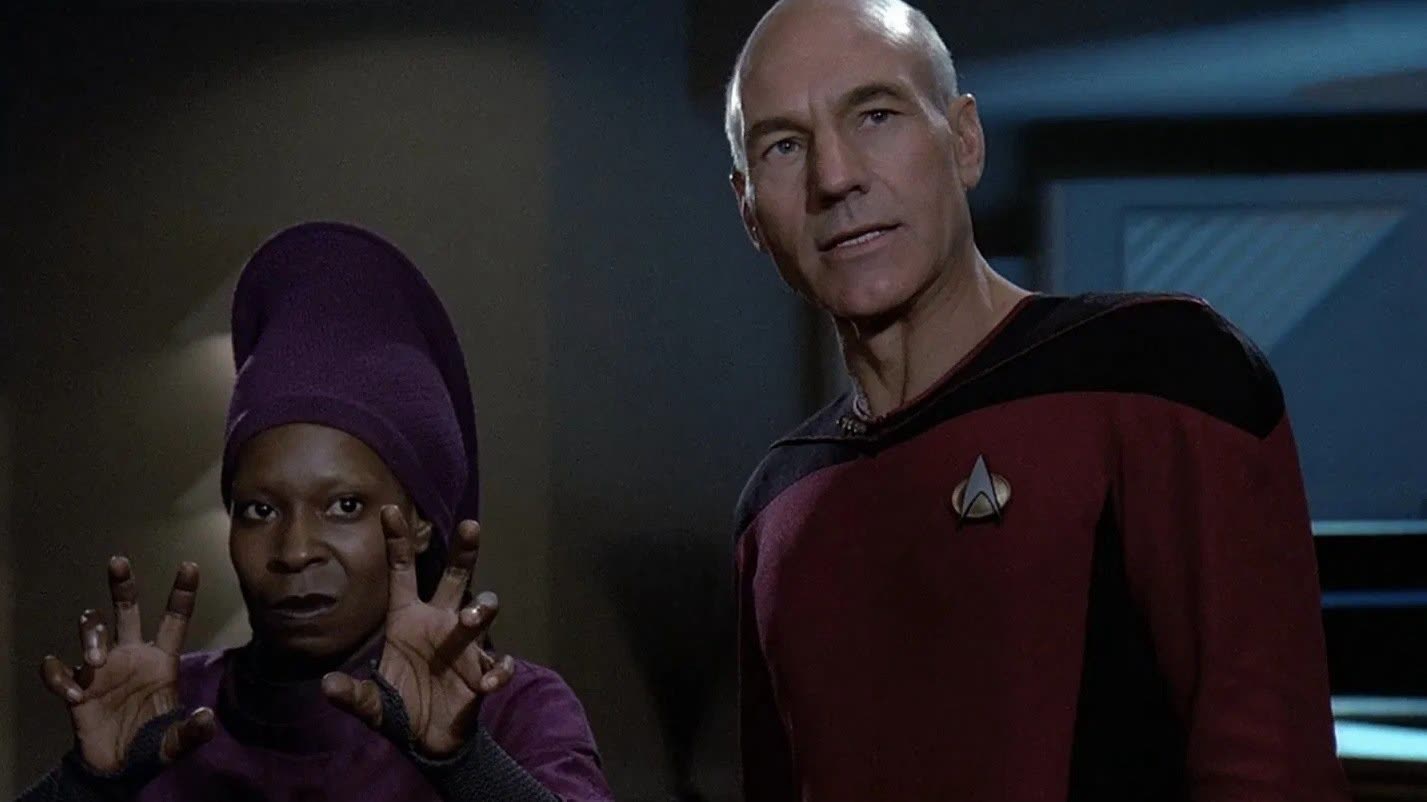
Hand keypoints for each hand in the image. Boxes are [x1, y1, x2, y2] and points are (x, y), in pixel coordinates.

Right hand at [39, 558, 214, 773]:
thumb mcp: (176, 741)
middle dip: (123, 585)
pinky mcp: (76, 688)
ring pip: (92, 630)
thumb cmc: (152, 745)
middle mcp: (131, 656)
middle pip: (127, 610)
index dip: (182, 593)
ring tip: (95, 660)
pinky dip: (59, 676)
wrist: (118, 768)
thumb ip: (193, 731)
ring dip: (91, 637)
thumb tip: (209, 720)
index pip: (174, 620)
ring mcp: (102, 669)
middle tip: (119, 561)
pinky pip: (59, 670)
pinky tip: (73, 693)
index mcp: (160, 661)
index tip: (190, 565)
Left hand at [322, 507, 514, 758]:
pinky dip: (496, 670)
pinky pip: (495, 662)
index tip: (388, 509)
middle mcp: (439, 623)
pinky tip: (487, 683)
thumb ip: (351, 695)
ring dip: (479, 609)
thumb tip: (326, 686)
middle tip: (470, 526)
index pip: (402, 573)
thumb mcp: (371, 704)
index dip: (397, 542)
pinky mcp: (481, 672)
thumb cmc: (400, 710)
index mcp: (407, 620)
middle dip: (464, 551)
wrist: (429, 742)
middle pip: (455, 577)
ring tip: (469, 619)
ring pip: (481, 610)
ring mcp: (464, 646)